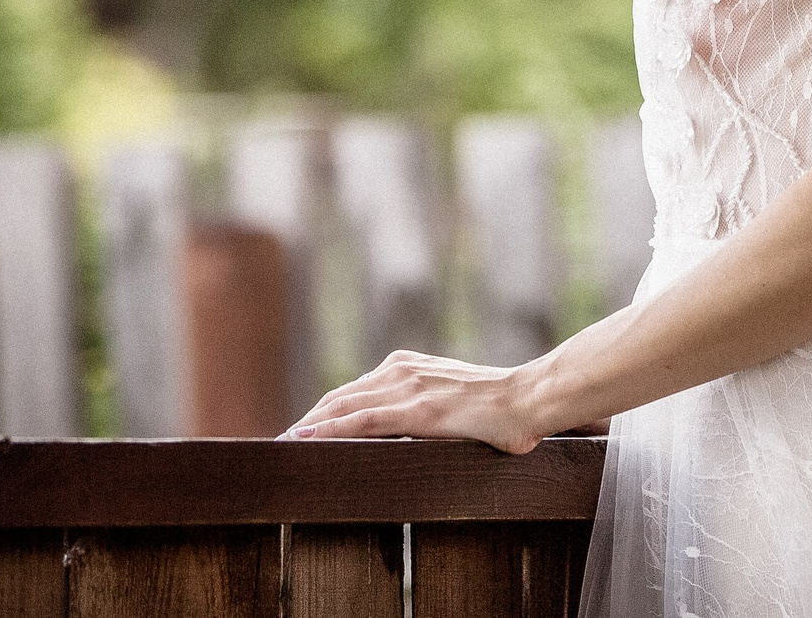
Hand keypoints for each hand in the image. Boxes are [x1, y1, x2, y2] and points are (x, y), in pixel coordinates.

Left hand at [283, 350, 544, 452]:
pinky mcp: (416, 410)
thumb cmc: (500, 406)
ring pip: (342, 407)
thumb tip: (419, 429)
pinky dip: (328, 430)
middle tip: (281, 445)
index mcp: (408, 365)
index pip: (353, 390)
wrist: (530, 398)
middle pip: (339, 397)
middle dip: (307, 421)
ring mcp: (408, 387)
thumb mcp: (454, 398)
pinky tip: (306, 440)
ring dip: (308, 427)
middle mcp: (402, 369)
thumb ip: (429, 405)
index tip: (300, 432)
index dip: (323, 412)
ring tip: (283, 447)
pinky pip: (361, 420)